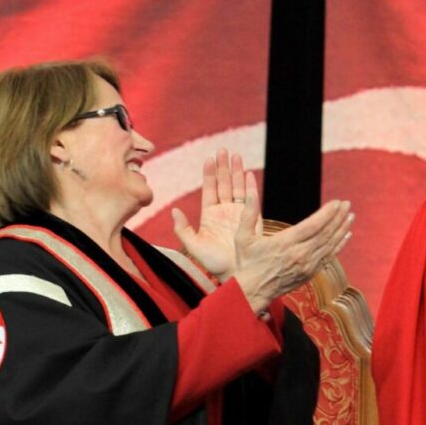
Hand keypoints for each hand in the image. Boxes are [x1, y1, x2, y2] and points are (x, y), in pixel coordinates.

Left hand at [171, 149, 250, 280]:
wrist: (235, 274)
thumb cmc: (213, 263)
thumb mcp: (194, 246)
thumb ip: (183, 229)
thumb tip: (174, 211)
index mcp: (210, 215)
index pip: (209, 189)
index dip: (209, 174)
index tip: (209, 158)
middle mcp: (224, 211)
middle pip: (224, 184)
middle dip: (224, 167)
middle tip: (223, 150)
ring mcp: (239, 214)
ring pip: (238, 187)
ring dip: (237, 172)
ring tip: (236, 156)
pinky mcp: (251, 219)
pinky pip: (251, 199)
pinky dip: (251, 186)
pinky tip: (249, 173)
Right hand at [231, 194, 352, 313]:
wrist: (253, 292)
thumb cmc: (247, 263)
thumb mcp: (242, 238)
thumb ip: (248, 215)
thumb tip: (251, 194)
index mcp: (285, 243)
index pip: (313, 225)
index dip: (327, 213)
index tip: (337, 202)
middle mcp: (299, 255)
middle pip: (325, 234)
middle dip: (338, 217)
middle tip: (347, 204)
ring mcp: (307, 266)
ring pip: (329, 245)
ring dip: (341, 229)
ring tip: (350, 216)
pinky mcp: (310, 273)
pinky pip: (328, 257)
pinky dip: (339, 246)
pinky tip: (346, 235)